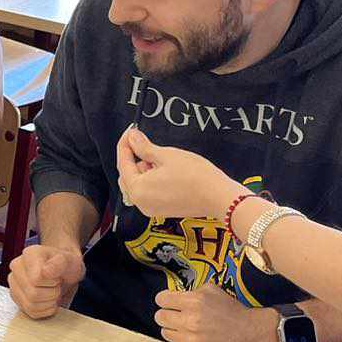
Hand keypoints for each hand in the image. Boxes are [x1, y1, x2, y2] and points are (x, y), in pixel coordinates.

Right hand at [8, 244, 85, 319]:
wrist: (65, 272)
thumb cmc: (66, 266)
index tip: (57, 276)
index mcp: (29, 255)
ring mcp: (14, 283)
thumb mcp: (70, 261)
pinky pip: (31, 312)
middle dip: (52, 293)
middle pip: (33, 294)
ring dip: (48, 302)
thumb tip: (45, 271)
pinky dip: (44, 309)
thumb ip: (60, 263)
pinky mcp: (16, 298)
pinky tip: (48, 299)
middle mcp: (17, 267)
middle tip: (56, 285)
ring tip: (52, 291)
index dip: (52, 282)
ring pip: (30, 305)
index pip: (36, 279)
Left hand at [116, 126, 242, 221]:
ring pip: (138, 184)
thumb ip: (144, 147)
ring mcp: (151, 209)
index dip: (125, 145)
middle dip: (134, 159)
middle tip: (145, 143)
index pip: (123, 163)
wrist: (218, 196)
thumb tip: (132, 138)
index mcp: (137, 190)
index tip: (130, 132)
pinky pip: (149, 192)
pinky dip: (152, 180)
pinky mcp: (162, 210)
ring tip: (162, 159)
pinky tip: (166, 171)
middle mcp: (140, 203)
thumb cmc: (195, 176)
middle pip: (127, 176)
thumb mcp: (166, 155)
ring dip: (144, 169)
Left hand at [154, 288, 279, 341]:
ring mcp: (191, 340)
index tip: (168, 302)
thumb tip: (175, 295)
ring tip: (188, 328)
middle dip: (168, 314)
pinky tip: (196, 339)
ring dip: (174, 329)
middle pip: (160, 317)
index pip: (161, 299)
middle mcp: (190, 320)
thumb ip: (192, 291)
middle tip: (177, 315)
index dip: (165, 299)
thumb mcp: (214, 290)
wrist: (254, 335)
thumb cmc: (235, 312)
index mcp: (194, 301)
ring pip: (166, 333)